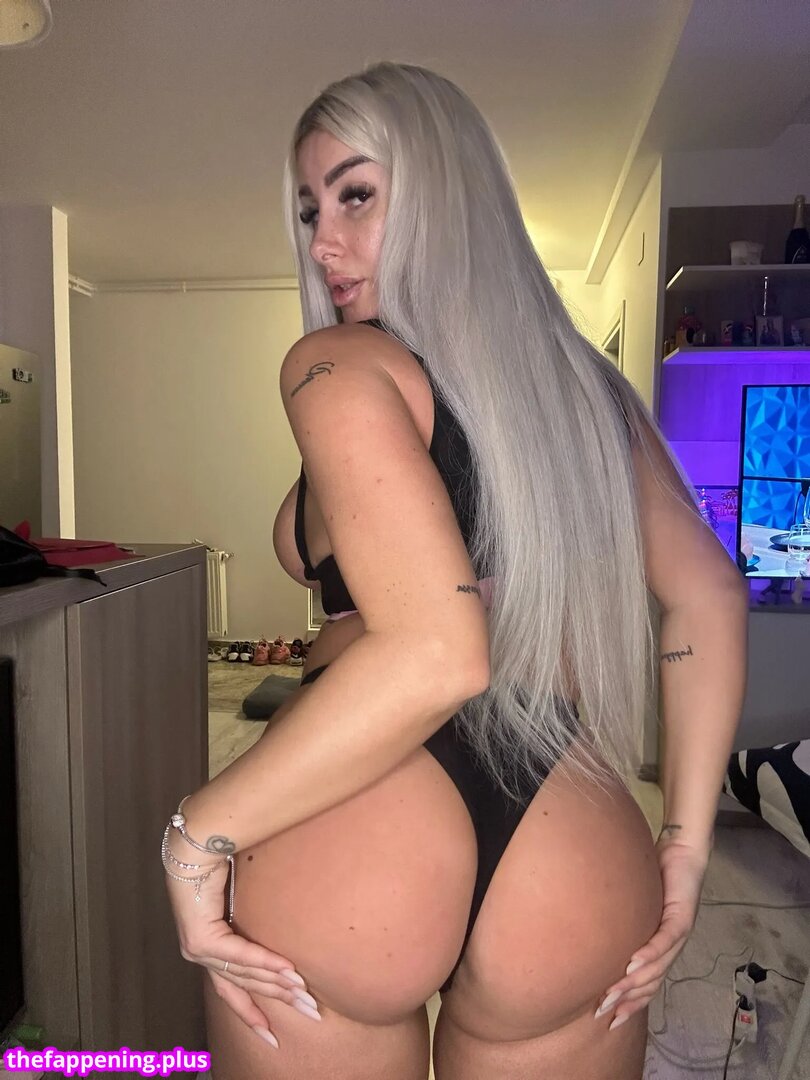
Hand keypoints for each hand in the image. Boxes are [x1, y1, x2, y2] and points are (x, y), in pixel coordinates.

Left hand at [165, 853, 320, 1047]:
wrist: (198, 844)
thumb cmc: (221, 864)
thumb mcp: (244, 901)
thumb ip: (257, 922)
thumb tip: (290, 933)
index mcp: (209, 948)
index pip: (232, 991)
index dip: (252, 1014)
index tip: (272, 1037)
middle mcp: (201, 953)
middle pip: (244, 987)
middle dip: (279, 1000)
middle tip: (311, 1011)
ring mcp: (198, 948)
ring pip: (243, 974)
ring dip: (278, 984)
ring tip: (305, 992)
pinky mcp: (200, 938)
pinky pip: (238, 954)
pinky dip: (265, 962)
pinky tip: (288, 968)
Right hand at [594, 837, 709, 1030]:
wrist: (683, 851)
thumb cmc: (656, 875)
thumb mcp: (636, 903)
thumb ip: (623, 920)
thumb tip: (592, 928)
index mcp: (661, 949)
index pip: (647, 985)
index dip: (630, 1005)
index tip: (609, 1020)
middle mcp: (671, 948)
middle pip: (651, 984)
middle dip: (627, 1001)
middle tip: (603, 1012)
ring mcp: (678, 935)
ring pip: (657, 967)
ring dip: (634, 983)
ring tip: (613, 993)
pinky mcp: (682, 917)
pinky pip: (665, 939)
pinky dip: (649, 953)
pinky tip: (633, 963)